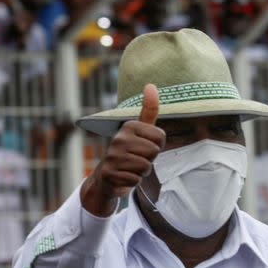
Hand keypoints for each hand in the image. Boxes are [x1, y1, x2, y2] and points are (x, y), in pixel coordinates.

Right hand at [80, 84, 164, 215]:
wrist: (106, 178)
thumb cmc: (128, 152)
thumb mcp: (139, 130)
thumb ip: (148, 110)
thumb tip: (151, 85)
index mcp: (129, 126)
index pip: (160, 138)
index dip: (156, 146)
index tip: (144, 147)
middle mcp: (119, 138)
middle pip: (154, 152)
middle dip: (149, 160)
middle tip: (137, 159)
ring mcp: (112, 156)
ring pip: (145, 167)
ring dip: (141, 172)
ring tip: (130, 168)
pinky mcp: (109, 173)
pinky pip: (135, 180)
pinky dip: (132, 181)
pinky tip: (124, 176)